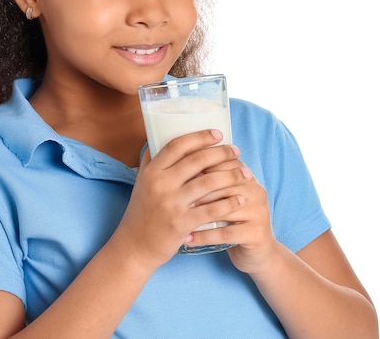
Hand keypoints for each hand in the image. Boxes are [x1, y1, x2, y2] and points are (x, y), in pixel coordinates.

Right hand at [111, 130, 250, 271]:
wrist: (134, 245)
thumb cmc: (142, 211)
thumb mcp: (142, 182)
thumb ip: (152, 161)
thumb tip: (161, 136)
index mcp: (152, 171)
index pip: (177, 145)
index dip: (199, 137)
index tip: (218, 133)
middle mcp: (160, 184)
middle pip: (196, 160)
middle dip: (221, 153)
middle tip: (236, 150)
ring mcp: (171, 204)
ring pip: (208, 183)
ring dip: (231, 176)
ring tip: (245, 172)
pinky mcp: (181, 223)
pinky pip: (211, 210)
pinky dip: (228, 203)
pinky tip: (240, 198)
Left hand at [185, 146, 278, 274]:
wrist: (258, 253)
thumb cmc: (232, 221)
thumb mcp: (224, 198)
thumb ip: (210, 180)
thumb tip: (177, 163)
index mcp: (247, 177)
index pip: (223, 163)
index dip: (199, 166)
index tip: (176, 173)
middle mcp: (256, 190)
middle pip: (222, 184)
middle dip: (194, 190)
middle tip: (171, 195)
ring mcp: (258, 212)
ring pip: (222, 208)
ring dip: (196, 212)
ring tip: (174, 216)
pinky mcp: (256, 234)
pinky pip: (225, 233)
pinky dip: (204, 236)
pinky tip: (187, 238)